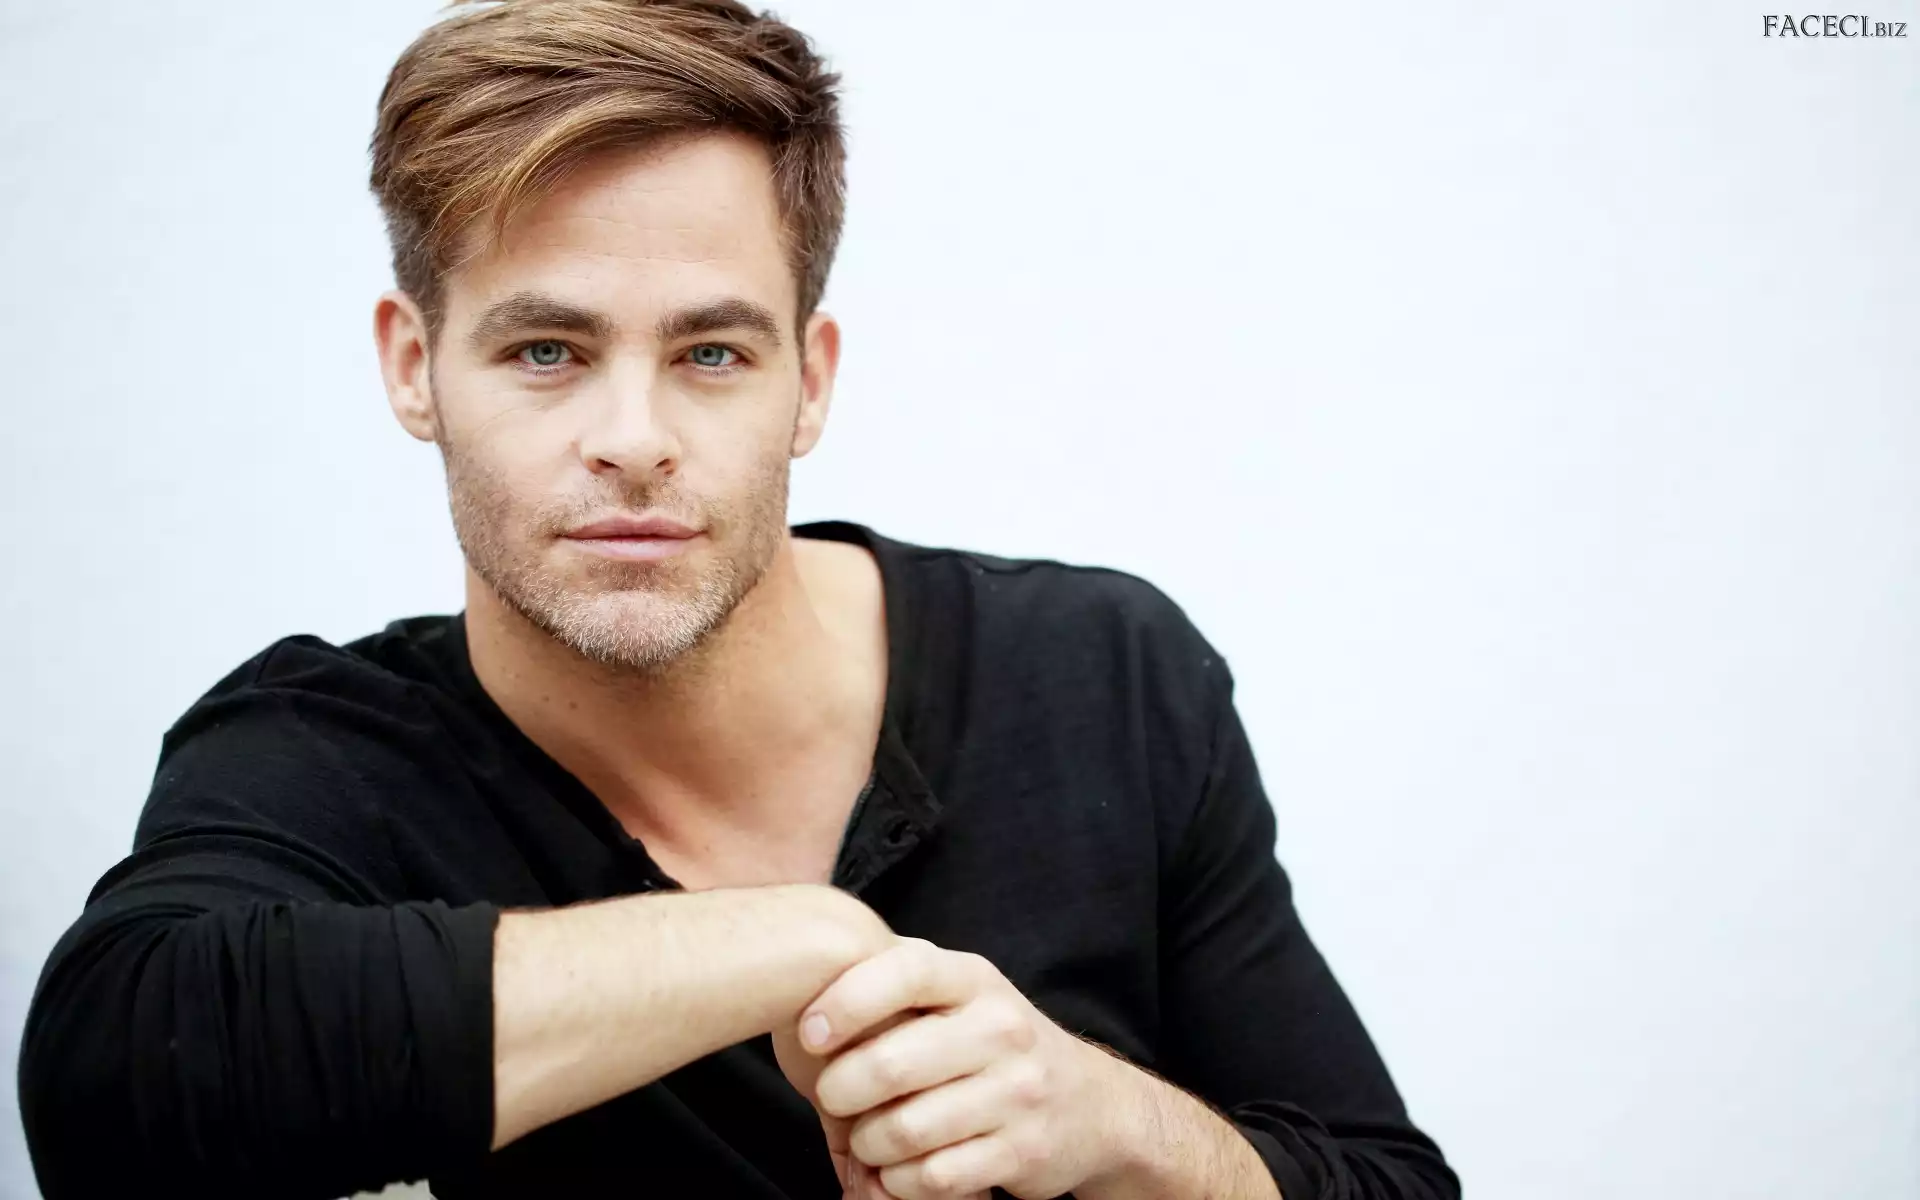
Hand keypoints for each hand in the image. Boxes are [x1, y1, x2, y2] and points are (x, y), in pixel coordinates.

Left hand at [783, 937, 1131, 1199]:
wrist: (1093, 1105)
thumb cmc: (994, 1047)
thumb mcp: (961, 998)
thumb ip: (895, 985)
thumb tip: (802, 988)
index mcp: (975, 980)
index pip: (905, 972)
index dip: (847, 1000)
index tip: (810, 1033)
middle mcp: (1001, 1029)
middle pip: (890, 1063)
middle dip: (839, 1091)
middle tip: (833, 1098)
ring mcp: (1017, 1092)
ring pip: (903, 1130)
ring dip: (867, 1144)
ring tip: (867, 1138)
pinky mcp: (1022, 1152)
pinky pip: (931, 1177)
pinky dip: (899, 1182)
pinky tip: (899, 1170)